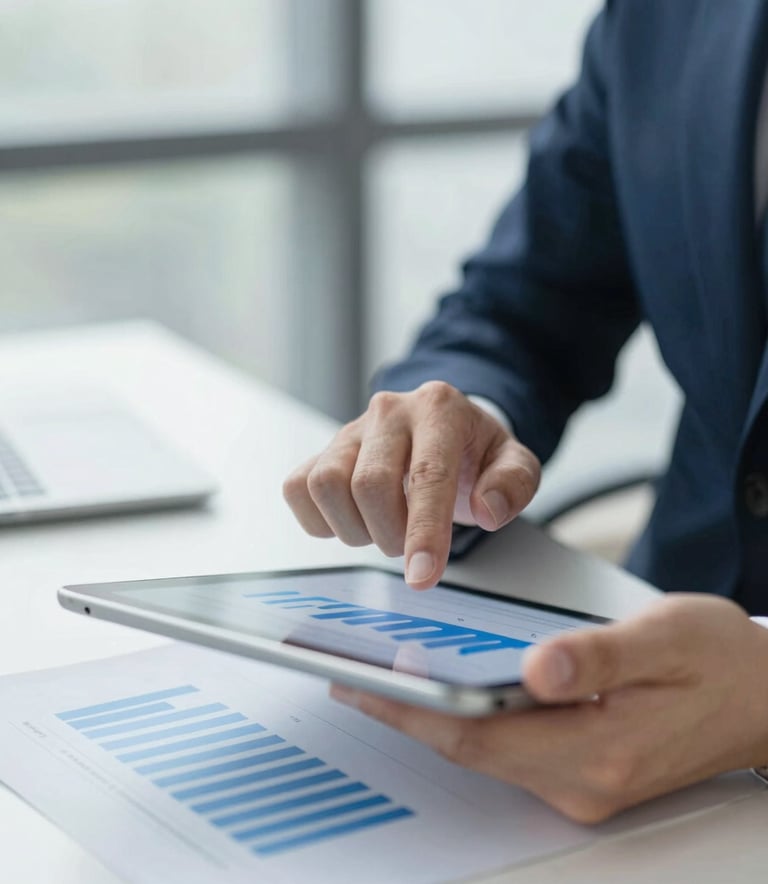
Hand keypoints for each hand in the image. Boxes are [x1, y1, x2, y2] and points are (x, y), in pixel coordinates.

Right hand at [283, 381, 540, 587]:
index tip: (422, 577)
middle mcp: (389, 412)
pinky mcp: (322, 450)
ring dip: (355, 528)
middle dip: (391, 534)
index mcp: (439, 409)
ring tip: (384, 529)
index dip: (424, 532)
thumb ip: (514, 484)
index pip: (427, 475)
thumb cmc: (475, 452)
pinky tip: (353, 520)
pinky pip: (297, 488)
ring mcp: (350, 430)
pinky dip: (320, 519)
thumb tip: (487, 511)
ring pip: (326, 485)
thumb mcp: (514, 462)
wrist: (443, 427)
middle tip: (412, 544)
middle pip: (369, 483)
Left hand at [330, 595, 767, 822]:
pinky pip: (510, 747)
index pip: (479, 734)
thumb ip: (598, 655)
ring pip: (488, 750)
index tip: (362, 683)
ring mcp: (584, 783)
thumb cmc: (721, 661)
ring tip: (387, 678)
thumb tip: (538, 669)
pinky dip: (471, 718)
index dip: (414, 709)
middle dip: (408, 713)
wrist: (767, 697)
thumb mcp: (665, 638)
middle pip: (473, 748)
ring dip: (435, 715)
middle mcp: (584, 781)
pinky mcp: (585, 771)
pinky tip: (450, 689)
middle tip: (354, 677)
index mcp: (599, 751)